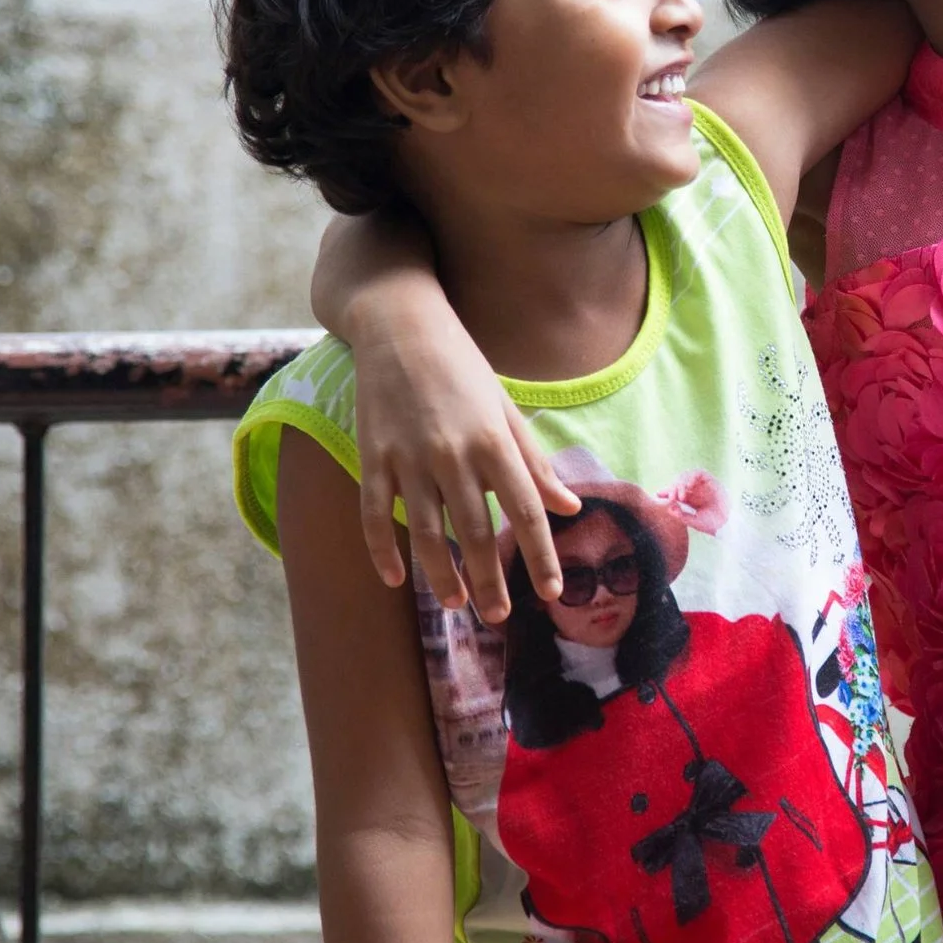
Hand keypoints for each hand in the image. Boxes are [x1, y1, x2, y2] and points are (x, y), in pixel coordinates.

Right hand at [342, 282, 577, 621]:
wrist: (401, 326)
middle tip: (499, 616)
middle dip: (490, 580)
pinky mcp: (372, 457)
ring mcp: (409, 458)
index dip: (541, 555)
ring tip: (456, 605)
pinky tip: (396, 579)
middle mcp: (454, 454)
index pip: (526, 510)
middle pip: (477, 532)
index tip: (552, 592)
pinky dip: (384, 550)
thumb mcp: (507, 410)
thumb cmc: (463, 368)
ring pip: (428, 533)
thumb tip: (570, 506)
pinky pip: (376, 515)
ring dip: (442, 575)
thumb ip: (535, 462)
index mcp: (495, 441)